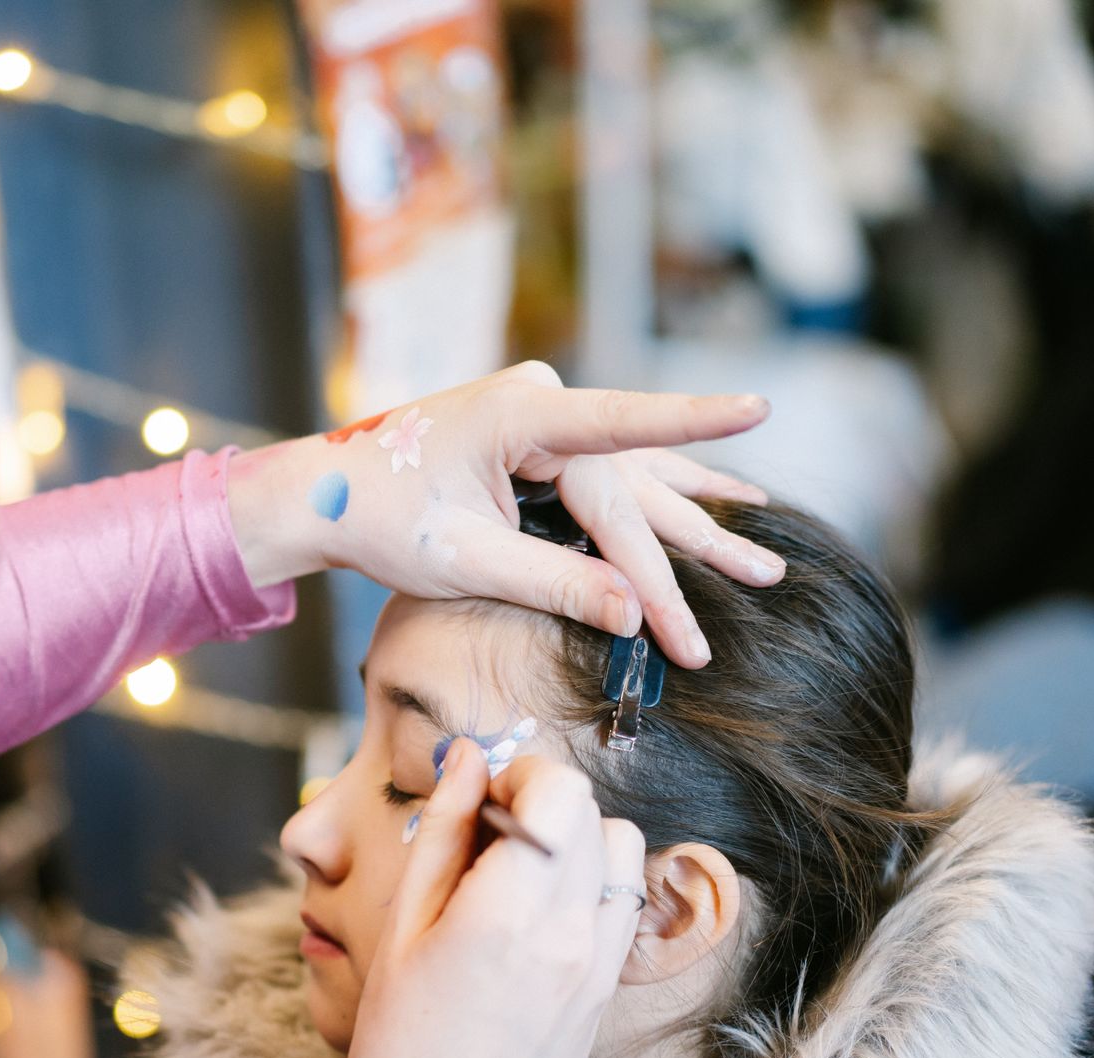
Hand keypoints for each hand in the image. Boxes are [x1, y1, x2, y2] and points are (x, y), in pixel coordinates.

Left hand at [226, 362, 783, 667]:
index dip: (695, 421)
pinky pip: (618, 476)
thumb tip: (634, 617)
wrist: (327, 496)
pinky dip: (667, 500)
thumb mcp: (465, 563)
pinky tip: (731, 499)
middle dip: (687, 551)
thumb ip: (554, 583)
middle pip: (628, 490)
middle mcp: (540, 403)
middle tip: (764, 583)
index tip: (757, 407)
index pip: (620, 424)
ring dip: (697, 526)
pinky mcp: (545, 443)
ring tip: (766, 556)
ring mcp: (545, 420)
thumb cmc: (381, 521)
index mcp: (516, 415)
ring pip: (635, 483)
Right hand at [312, 739, 644, 1057]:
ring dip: (576, 838)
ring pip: (622, 852)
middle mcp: (573, 934)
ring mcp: (600, 967)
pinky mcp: (607, 995)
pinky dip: (592, 884)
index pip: (560, 791)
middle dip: (541, 800)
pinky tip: (537, 913)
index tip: (478, 798)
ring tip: (515, 870)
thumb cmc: (398, 1051)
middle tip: (485, 831)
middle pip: (593, 813)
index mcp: (511, 913)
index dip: (518, 775)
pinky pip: (624, 906)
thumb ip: (442, 832)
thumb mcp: (400, 929)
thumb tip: (467, 756)